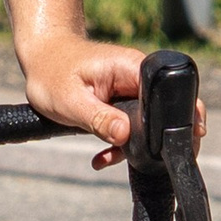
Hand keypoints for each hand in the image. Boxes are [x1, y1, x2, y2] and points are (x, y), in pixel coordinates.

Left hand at [19, 33, 204, 166]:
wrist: (40, 59)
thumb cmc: (51, 73)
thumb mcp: (71, 101)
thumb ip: (99, 118)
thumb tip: (125, 135)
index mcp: (132, 68)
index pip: (169, 92)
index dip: (180, 116)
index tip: (180, 141)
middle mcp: (137, 77)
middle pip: (165, 110)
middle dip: (158, 139)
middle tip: (146, 161)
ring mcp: (131, 90)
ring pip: (148, 123)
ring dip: (133, 145)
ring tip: (108, 158)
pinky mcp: (122, 101)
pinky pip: (132, 125)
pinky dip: (120, 143)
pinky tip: (102, 157)